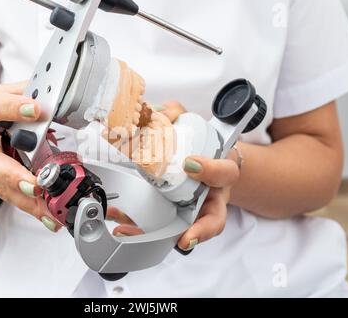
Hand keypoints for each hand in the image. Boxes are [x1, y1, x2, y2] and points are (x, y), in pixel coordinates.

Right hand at [0, 82, 61, 231]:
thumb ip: (22, 92)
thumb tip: (54, 92)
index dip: (11, 107)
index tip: (36, 109)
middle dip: (12, 175)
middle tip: (36, 185)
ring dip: (26, 201)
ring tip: (49, 211)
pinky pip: (8, 196)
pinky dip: (29, 207)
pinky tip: (48, 216)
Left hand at [106, 101, 239, 250]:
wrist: (203, 161)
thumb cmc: (199, 146)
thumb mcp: (191, 124)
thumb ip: (175, 113)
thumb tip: (154, 110)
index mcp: (221, 173)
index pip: (225, 173)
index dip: (211, 171)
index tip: (191, 165)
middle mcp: (211, 196)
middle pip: (215, 218)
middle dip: (201, 229)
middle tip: (185, 236)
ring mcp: (195, 209)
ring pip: (188, 229)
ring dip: (163, 236)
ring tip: (138, 233)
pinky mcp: (175, 215)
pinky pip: (161, 226)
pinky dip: (141, 229)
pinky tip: (122, 226)